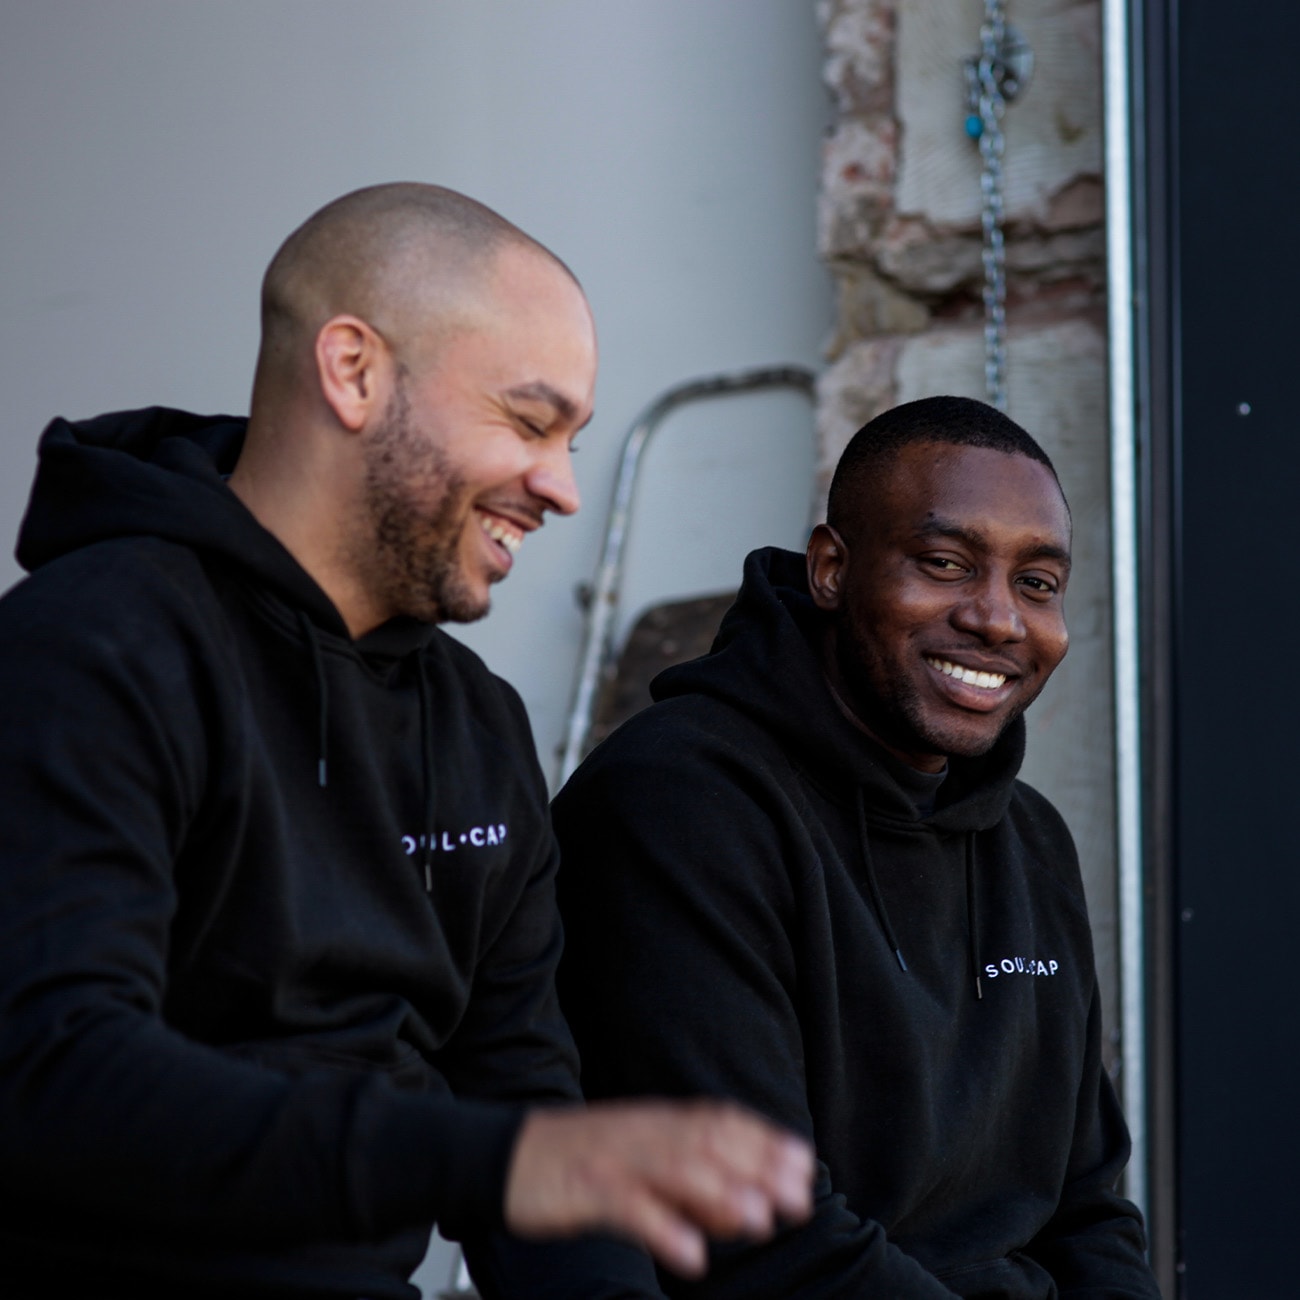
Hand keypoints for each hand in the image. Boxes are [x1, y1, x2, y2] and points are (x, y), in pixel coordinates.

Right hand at [504, 1099, 813, 1276]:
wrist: (503, 1155)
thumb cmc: (579, 1165)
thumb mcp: (640, 1163)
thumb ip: (691, 1180)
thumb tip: (748, 1205)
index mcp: (656, 1121)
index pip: (720, 1121)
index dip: (764, 1140)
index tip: (805, 1165)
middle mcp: (641, 1133)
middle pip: (706, 1143)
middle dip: (756, 1169)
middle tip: (796, 1201)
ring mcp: (613, 1159)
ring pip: (673, 1170)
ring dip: (719, 1194)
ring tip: (756, 1222)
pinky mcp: (584, 1188)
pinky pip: (628, 1207)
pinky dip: (662, 1228)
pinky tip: (690, 1255)